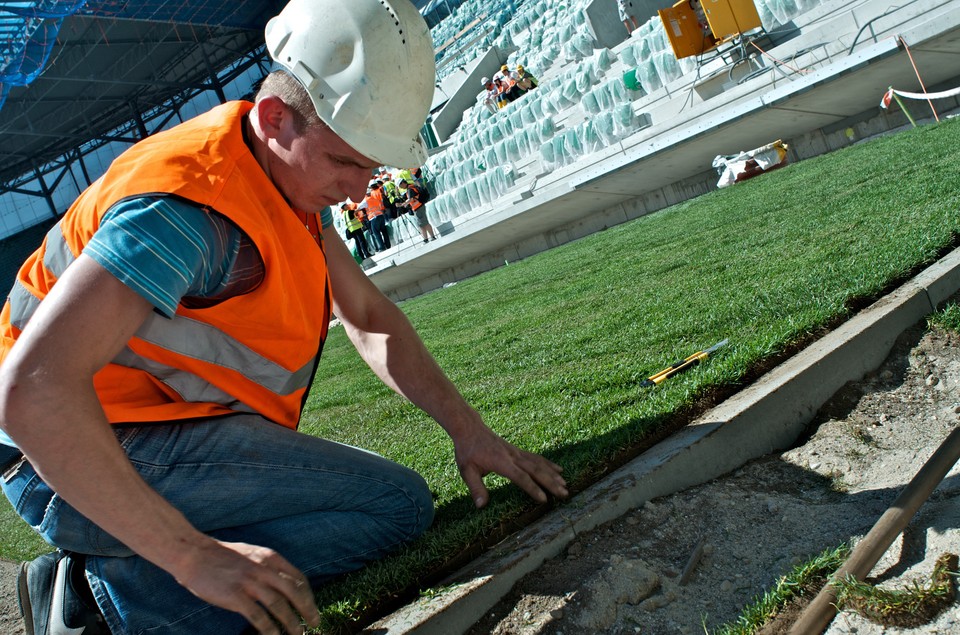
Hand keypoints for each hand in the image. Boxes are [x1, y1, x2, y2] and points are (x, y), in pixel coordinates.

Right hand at [174, 540, 320, 634]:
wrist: (194, 553)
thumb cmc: (222, 556)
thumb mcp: (252, 554)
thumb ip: (268, 566)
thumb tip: (283, 582)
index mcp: (270, 557)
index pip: (298, 578)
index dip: (309, 595)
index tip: (312, 608)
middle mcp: (264, 569)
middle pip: (294, 592)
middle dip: (308, 609)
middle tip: (315, 623)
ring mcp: (250, 582)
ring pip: (279, 605)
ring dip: (292, 622)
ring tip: (299, 633)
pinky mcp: (235, 596)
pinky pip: (258, 616)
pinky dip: (269, 629)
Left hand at [453, 423, 567, 507]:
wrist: (470, 429)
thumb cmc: (467, 451)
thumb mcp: (466, 470)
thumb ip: (476, 488)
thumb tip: (481, 506)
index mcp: (501, 462)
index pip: (520, 477)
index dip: (533, 488)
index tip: (544, 499)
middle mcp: (513, 456)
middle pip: (536, 470)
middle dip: (551, 483)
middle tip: (565, 494)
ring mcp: (516, 452)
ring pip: (539, 463)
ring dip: (553, 474)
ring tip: (565, 484)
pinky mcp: (517, 450)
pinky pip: (536, 457)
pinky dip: (549, 464)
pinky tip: (558, 469)